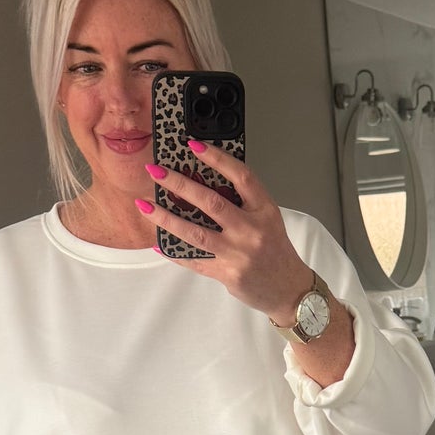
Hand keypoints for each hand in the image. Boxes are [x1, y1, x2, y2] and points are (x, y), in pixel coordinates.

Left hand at [137, 144, 314, 321]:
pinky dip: (173, 251)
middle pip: (211, 202)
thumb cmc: (276, 252)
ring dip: (166, 218)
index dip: (217, 158)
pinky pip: (194, 260)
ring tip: (145, 205)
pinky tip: (157, 242)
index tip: (194, 146)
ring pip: (195, 232)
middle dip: (179, 184)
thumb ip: (242, 203)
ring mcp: (238, 253)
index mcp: (264, 210)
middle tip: (156, 171)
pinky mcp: (227, 273)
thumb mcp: (268, 220)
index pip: (241, 177)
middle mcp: (252, 230)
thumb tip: (203, 185)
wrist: (289, 289)